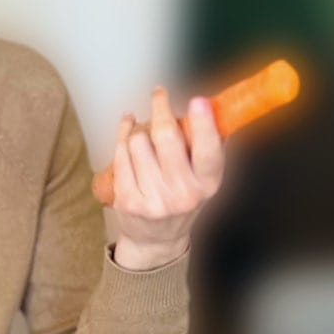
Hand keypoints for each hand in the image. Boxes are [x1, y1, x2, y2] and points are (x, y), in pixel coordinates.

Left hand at [108, 88, 223, 270]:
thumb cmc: (182, 197)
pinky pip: (121, 153)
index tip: (198, 101)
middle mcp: (183, 194)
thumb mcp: (204, 178)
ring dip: (139, 127)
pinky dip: (123, 134)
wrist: (156, 239)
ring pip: (139, 141)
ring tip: (142, 128)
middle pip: (166, 137)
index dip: (204, 124)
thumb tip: (212, 106)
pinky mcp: (128, 201)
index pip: (209, 151)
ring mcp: (154, 200)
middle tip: (159, 94)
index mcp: (208, 184)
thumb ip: (208, 145)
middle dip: (161, 108)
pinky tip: (127, 129)